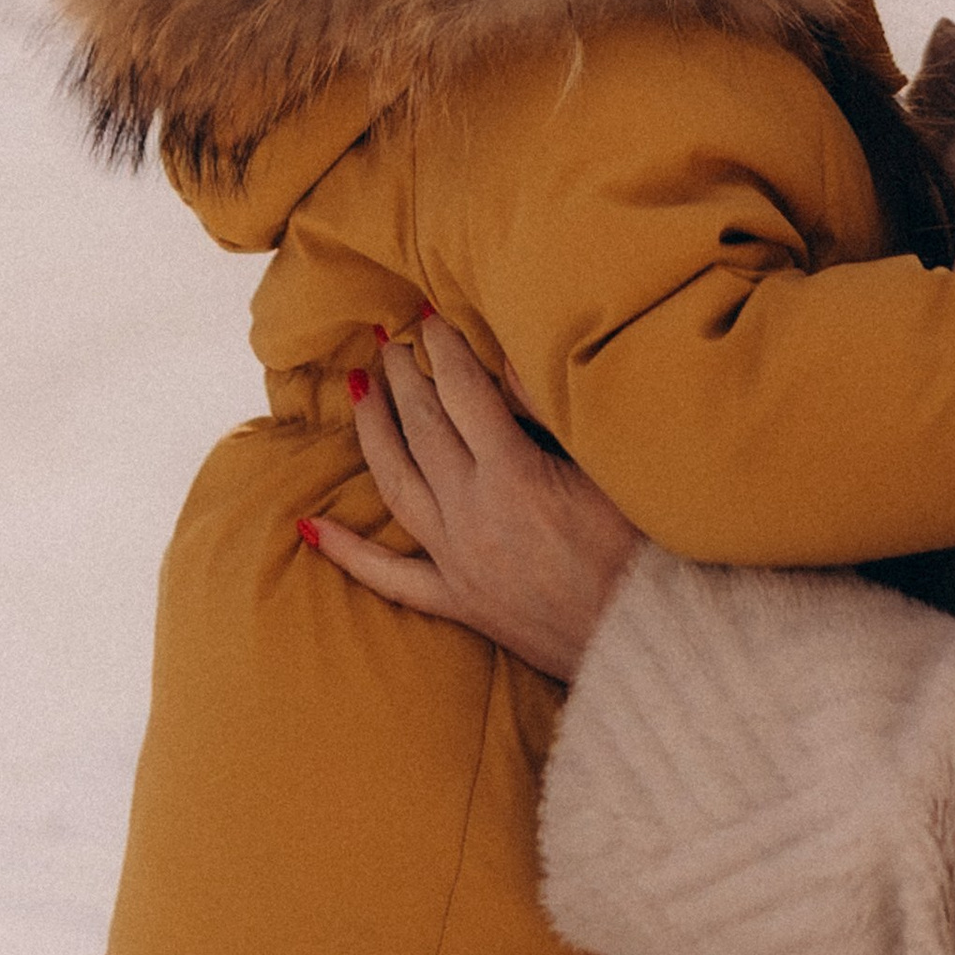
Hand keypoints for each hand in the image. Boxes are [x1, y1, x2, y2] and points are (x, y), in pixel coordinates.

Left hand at [309, 315, 640, 680]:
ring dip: (373, 433)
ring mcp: (457, 560)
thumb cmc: (643, 550)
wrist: (643, 641)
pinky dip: (349, 551)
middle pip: (423, 429)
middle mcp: (472, 514)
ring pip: (396, 485)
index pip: (464, 392)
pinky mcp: (458, 601)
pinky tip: (310, 528)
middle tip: (389, 338)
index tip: (429, 313)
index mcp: (513, 475)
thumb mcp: (607, 468)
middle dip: (404, 377)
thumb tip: (505, 359)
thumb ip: (552, 412)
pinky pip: (390, 577)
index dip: (445, 347)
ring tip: (359, 390)